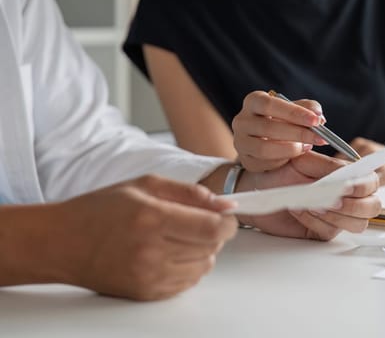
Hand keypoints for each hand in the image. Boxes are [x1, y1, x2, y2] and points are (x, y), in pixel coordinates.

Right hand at [56, 175, 237, 300]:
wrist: (61, 243)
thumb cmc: (99, 210)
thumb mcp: (145, 185)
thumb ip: (189, 192)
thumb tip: (225, 204)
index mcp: (152, 218)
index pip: (213, 229)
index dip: (227, 223)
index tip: (225, 216)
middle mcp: (151, 251)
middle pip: (212, 248)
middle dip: (214, 233)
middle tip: (197, 222)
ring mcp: (148, 276)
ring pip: (204, 267)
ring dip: (201, 251)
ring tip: (177, 238)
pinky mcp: (146, 293)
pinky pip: (187, 283)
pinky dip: (187, 268)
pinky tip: (168, 254)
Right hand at [232, 90, 328, 171]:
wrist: (262, 138)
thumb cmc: (281, 119)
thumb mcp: (294, 109)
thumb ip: (308, 109)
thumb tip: (319, 115)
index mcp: (254, 101)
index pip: (270, 104)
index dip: (294, 113)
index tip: (315, 121)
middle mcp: (242, 120)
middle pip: (268, 128)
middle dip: (298, 134)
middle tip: (319, 138)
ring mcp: (240, 141)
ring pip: (264, 149)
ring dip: (290, 150)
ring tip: (306, 147)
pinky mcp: (245, 160)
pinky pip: (264, 164)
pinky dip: (282, 161)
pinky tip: (293, 157)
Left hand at [236, 151, 380, 240]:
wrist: (258, 187)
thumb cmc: (281, 171)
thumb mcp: (303, 161)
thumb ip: (327, 166)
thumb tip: (347, 174)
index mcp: (348, 175)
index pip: (371, 182)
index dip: (364, 186)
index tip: (347, 186)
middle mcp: (349, 197)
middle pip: (372, 207)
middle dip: (354, 205)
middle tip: (332, 200)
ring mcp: (338, 216)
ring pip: (357, 224)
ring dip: (336, 215)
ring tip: (312, 204)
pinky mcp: (324, 231)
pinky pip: (330, 231)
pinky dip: (315, 221)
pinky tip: (300, 210)